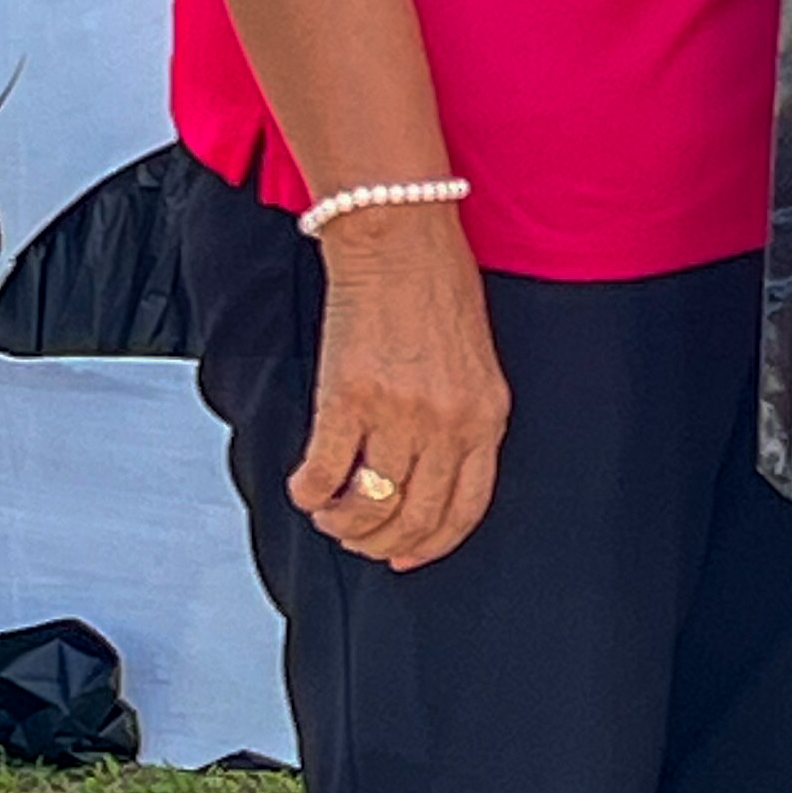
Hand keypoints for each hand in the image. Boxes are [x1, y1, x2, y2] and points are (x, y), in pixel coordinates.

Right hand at [289, 209, 510, 570]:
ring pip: (369, 507)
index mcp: (486, 416)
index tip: (407, 556)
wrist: (397, 236)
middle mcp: (448, 423)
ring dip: (343, 524)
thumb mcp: (477, 360)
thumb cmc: (437, 286)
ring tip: (330, 514)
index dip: (432, 544)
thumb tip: (430, 473)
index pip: (466, 509)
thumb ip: (464, 417)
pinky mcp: (349, 398)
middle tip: (358, 539)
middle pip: (415, 518)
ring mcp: (398, 413)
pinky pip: (324, 473)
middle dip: (381, 543)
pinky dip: (309, 493)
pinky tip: (305, 488)